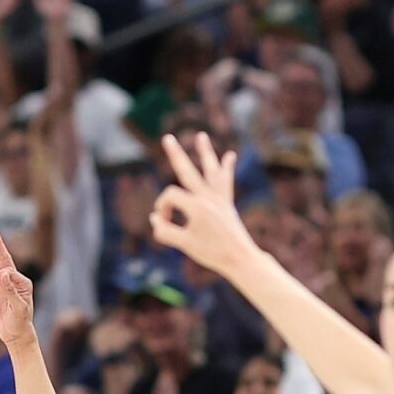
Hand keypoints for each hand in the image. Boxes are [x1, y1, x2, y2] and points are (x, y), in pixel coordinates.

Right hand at [0, 227, 35, 348]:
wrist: (15, 333)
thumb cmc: (21, 321)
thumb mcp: (19, 307)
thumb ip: (11, 291)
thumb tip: (3, 275)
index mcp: (22, 282)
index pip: (10, 271)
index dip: (3, 276)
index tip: (0, 285)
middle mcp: (12, 279)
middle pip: (2, 258)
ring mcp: (2, 283)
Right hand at [150, 133, 262, 283]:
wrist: (239, 258)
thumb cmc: (212, 253)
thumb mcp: (184, 245)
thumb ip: (165, 231)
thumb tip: (154, 219)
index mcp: (196, 206)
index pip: (170, 196)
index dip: (162, 209)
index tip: (164, 224)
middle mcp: (207, 197)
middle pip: (187, 171)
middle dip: (175, 154)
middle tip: (167, 138)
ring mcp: (218, 198)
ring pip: (210, 170)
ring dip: (205, 152)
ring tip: (201, 136)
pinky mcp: (226, 203)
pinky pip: (225, 182)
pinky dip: (227, 169)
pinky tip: (230, 156)